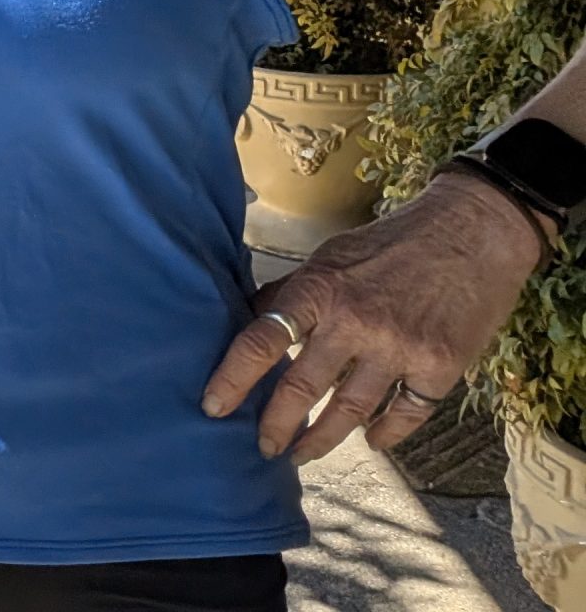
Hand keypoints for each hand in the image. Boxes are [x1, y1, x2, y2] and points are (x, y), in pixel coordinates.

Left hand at [203, 171, 545, 461]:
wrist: (473, 232)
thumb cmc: (392, 242)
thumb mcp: (329, 255)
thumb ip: (292, 291)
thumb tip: (247, 317)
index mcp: (319, 290)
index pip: (261, 341)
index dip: (232, 379)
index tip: (212, 408)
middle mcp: (354, 322)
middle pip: (301, 387)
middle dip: (276, 425)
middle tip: (262, 448)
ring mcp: (399, 347)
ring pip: (350, 410)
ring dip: (322, 439)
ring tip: (303, 454)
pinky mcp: (440, 366)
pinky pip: (406, 413)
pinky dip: (387, 433)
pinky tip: (372, 442)